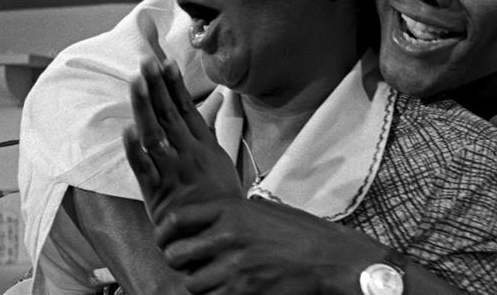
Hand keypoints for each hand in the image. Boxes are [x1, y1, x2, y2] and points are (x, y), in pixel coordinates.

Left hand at [124, 58, 243, 224]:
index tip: (166, 62)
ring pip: (155, 133)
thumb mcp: (221, 158)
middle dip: (157, 86)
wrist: (219, 235)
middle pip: (169, 114)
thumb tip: (214, 100)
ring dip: (145, 106)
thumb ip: (210, 129)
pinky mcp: (157, 192)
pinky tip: (127, 129)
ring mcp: (172, 171)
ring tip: (137, 81)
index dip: (175, 85)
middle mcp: (189, 154)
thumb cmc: (219, 197)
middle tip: (147, 62)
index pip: (187, 108)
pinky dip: (134, 149)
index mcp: (204, 145)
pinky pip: (144, 167)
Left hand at [154, 198, 380, 294]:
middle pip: (176, 254)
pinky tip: (227, 290)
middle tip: (188, 263)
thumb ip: (234, 213)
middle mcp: (227, 237)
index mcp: (231, 211)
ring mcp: (235, 268)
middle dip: (177, 261)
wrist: (332, 260)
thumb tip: (208, 219)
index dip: (164, 232)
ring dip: (198, 283)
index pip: (176, 219)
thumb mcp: (265, 210)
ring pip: (192, 283)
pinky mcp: (244, 293)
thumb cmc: (303, 234)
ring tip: (213, 278)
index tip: (164, 240)